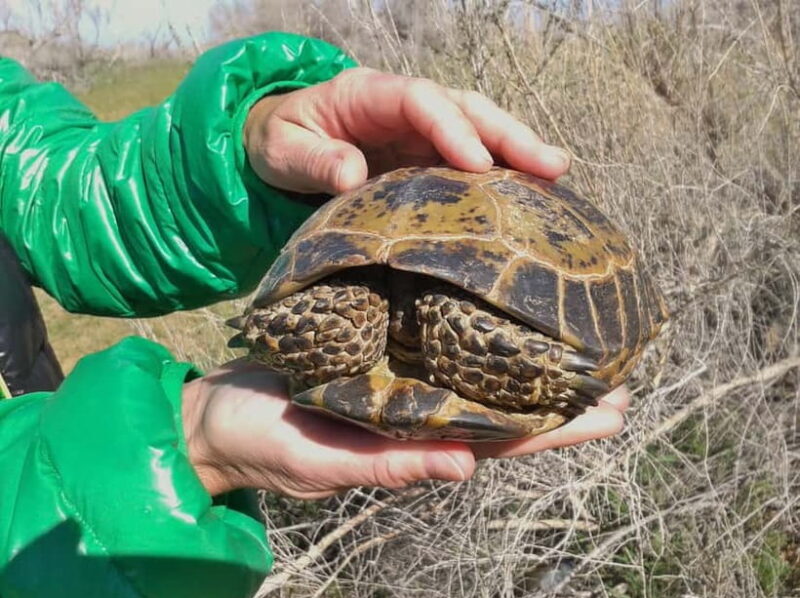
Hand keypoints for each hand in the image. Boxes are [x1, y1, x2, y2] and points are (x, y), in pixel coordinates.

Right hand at [182, 360, 628, 498]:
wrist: (214, 411)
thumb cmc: (260, 441)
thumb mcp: (318, 460)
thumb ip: (386, 465)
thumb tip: (466, 466)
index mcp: (413, 442)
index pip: (499, 439)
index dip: (557, 430)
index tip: (613, 410)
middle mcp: (418, 410)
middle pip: (502, 403)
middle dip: (560, 391)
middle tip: (620, 369)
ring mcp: (399, 379)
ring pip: (474, 366)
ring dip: (523, 352)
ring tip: (573, 327)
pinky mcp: (376, 349)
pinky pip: (432, 336)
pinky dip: (469, 322)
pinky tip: (492, 299)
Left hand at [244, 67, 570, 194]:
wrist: (281, 144)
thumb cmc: (281, 141)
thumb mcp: (283, 150)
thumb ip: (315, 160)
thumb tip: (354, 176)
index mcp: (368, 94)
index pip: (420, 100)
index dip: (451, 128)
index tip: (477, 164)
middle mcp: (404, 106)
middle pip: (464, 109)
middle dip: (507, 134)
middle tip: (550, 164)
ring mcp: (419, 131)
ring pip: (476, 131)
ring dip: (516, 151)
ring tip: (556, 174)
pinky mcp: (426, 157)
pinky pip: (467, 161)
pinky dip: (499, 175)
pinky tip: (527, 194)